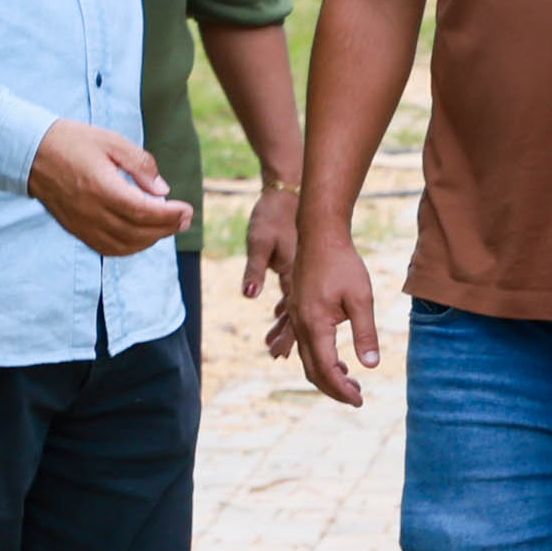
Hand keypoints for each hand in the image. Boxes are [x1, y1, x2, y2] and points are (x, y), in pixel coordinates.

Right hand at [29, 120, 190, 258]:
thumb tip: (163, 190)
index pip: (143, 211)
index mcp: (102, 187)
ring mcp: (83, 224)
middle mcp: (92, 211)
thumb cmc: (73, 141)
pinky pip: (108, 248)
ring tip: (168, 226)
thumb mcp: (112, 141)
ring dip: (151, 239)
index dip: (170, 215)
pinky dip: (130, 247)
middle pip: (138, 232)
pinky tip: (142, 236)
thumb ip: (140, 165)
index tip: (187, 209)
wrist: (32, 152)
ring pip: (124, 245)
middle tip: (185, 218)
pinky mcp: (77, 230)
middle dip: (167, 228)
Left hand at [241, 175, 301, 359]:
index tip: (277, 356)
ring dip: (287, 327)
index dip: (286, 339)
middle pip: (298, 318)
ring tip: (275, 345)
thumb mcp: (260, 242)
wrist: (290, 193)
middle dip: (288, 339)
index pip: (293, 317)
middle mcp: (301, 280)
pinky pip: (294, 295)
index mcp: (295, 278)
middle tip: (276, 356)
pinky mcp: (298, 267)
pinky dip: (287, 309)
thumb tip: (250, 294)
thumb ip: (255, 270)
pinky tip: (279, 315)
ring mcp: (301, 274)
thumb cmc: (273, 216)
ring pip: (296, 309)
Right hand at [295, 211, 384, 407]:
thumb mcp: (361, 298)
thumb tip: (371, 366)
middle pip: (313, 371)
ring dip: (327, 376)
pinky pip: (306, 345)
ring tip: (350, 382)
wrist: (320, 234)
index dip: (343, 390)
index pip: (328, 370)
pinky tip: (339, 360)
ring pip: (307, 360)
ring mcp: (296, 319)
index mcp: (316, 325)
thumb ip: (365, 334)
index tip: (360, 401)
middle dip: (334, 389)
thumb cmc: (343, 263)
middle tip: (357, 398)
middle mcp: (301, 325)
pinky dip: (321, 360)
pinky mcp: (298, 311)